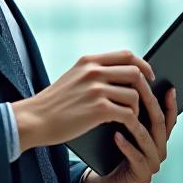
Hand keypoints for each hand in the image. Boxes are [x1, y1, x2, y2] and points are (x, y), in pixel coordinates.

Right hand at [10, 50, 156, 151]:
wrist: (34, 119)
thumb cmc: (54, 103)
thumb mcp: (73, 77)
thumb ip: (93, 72)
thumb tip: (121, 75)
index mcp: (88, 61)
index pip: (126, 55)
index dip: (142, 65)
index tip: (148, 76)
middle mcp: (93, 71)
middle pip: (135, 72)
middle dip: (145, 88)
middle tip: (146, 100)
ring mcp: (96, 90)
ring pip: (134, 94)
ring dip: (138, 108)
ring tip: (133, 117)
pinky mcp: (98, 109)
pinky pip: (128, 113)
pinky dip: (132, 122)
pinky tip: (128, 127)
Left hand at [80, 87, 177, 182]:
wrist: (107, 179)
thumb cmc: (116, 151)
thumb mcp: (127, 130)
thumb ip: (135, 115)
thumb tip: (133, 87)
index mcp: (160, 139)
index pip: (170, 118)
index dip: (171, 103)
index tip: (169, 87)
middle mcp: (160, 150)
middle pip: (159, 124)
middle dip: (151, 104)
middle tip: (141, 89)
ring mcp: (153, 164)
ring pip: (147, 139)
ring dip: (135, 124)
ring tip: (125, 112)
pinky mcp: (143, 176)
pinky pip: (136, 157)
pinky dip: (126, 146)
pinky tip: (116, 136)